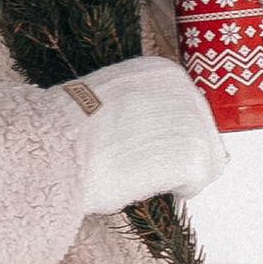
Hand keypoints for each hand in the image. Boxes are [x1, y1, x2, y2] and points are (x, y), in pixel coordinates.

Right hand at [66, 55, 226, 211]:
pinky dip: (175, 192)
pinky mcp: (193, 155)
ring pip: (206, 162)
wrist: (56, 143)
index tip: (141, 146)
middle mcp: (186, 89)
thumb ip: (144, 106)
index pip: (189, 112)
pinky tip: (143, 182)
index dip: (168, 137)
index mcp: (164, 71)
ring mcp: (193, 122)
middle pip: (204, 136)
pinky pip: (197, 184)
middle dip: (178, 157)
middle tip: (140, 166)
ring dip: (176, 175)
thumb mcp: (113, 98)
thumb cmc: (69, 128)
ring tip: (139, 173)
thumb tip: (163, 134)